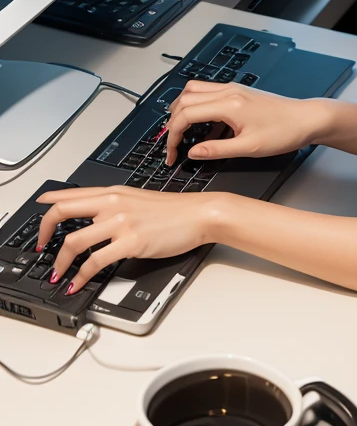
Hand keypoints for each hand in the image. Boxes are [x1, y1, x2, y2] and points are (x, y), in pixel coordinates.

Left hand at [35, 186, 215, 293]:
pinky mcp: (131, 242)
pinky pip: (95, 262)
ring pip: (74, 241)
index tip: (38, 215)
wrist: (199, 214)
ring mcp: (121, 222)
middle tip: (40, 247)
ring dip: (60, 263)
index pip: (70, 194)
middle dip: (44, 232)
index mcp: (113, 192)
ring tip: (57, 274)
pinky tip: (78, 283)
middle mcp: (113, 203)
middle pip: (63, 211)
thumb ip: (114, 206)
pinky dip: (81, 276)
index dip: (48, 206)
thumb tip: (94, 217)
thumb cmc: (174, 210)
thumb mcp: (138, 199)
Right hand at [165, 79, 329, 163]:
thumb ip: (217, 150)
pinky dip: (196, 106)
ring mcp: (233, 89)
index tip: (172, 153)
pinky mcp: (238, 92)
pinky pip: (208, 93)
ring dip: (182, 109)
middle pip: (184, 98)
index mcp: (229, 104)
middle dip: (173, 122)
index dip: (173, 135)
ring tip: (180, 132)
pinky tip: (201, 125)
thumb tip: (194, 153)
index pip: (186, 114)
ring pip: (194, 90)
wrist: (306, 118)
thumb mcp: (249, 148)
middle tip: (172, 144)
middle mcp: (228, 91)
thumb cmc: (284, 131)